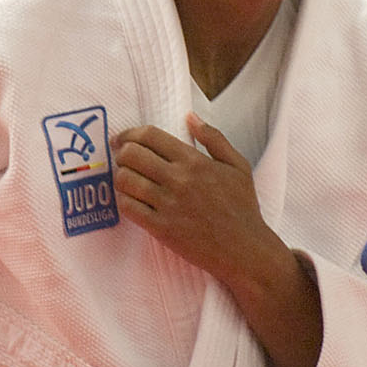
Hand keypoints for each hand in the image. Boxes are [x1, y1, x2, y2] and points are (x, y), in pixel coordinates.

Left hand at [110, 115, 273, 285]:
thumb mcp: (238, 166)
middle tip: (122, 157)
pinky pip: (128, 207)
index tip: (123, 138)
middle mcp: (178, 180)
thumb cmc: (243, 207)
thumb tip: (190, 117)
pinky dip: (124, 200)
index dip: (131, 133)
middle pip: (132, 155)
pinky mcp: (160, 228)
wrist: (244, 249)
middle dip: (121, 152)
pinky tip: (131, 199)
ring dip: (121, 176)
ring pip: (125, 180)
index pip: (150, 136)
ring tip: (126, 179)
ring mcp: (167, 205)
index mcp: (195, 161)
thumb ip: (214, 138)